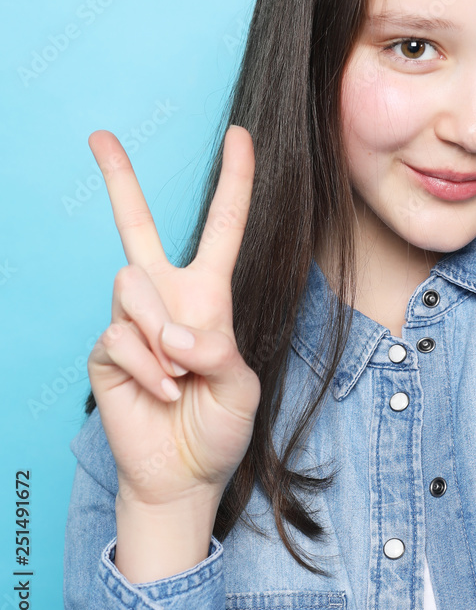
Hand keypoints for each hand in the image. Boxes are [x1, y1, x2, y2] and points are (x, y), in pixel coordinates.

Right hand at [86, 125, 261, 508]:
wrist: (182, 474)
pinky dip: (147, 368)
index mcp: (208, 296)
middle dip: (119, 179)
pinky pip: (120, 336)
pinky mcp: (105, 350)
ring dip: (159, 335)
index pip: (223, 227)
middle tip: (99, 135)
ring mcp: (132, 322)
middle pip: (138, 227)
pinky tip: (160, 392)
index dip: (233, 181)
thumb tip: (173, 332)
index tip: (238, 135)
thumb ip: (218, 351)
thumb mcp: (241, 386)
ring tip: (177, 376)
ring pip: (132, 286)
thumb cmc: (218, 426)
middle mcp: (167, 298)